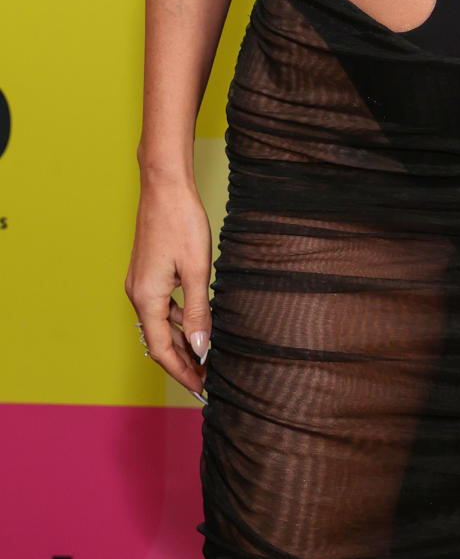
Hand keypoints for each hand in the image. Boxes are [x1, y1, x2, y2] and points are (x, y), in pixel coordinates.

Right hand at [125, 172, 212, 398]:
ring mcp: (141, 283)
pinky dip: (178, 319)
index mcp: (147, 298)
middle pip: (160, 340)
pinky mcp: (148, 272)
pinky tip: (196, 322)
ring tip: (205, 356)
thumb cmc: (181, 222)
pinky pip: (162, 306)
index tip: (202, 388)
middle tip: (207, 378)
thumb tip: (201, 348)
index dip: (182, 372)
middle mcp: (138, 294)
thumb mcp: (197, 269)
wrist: (165, 186)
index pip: (163, 350)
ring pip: (162, 323)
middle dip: (183, 361)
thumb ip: (198, 311)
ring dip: (182, 340)